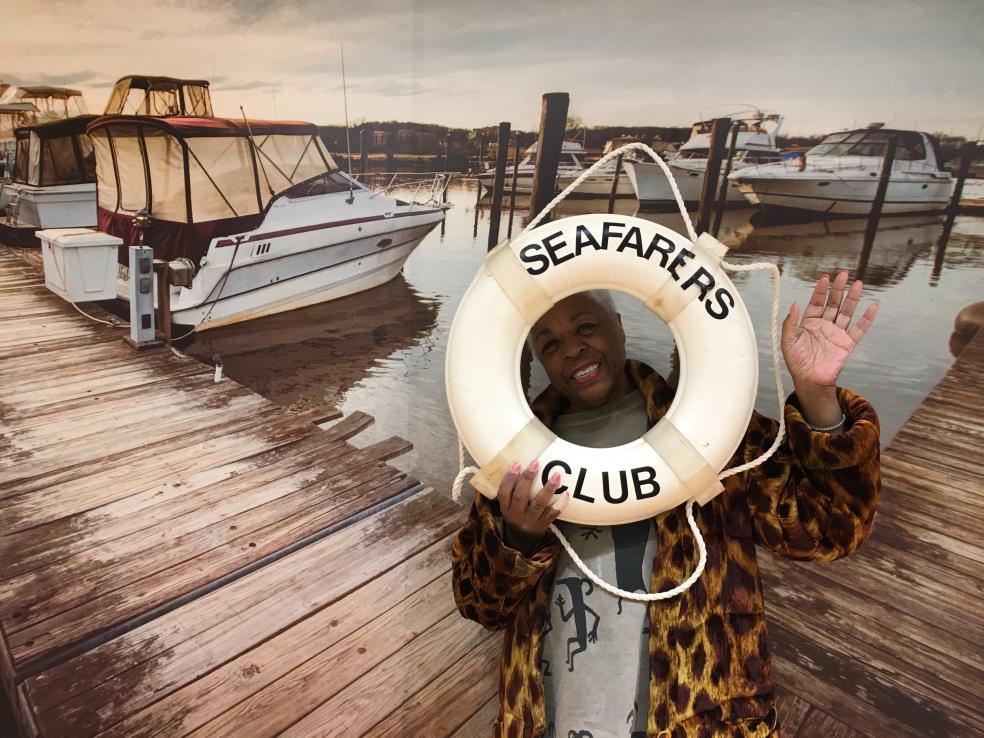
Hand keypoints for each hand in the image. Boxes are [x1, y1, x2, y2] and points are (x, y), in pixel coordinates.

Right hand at [499, 460, 567, 554]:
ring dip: (547, 489)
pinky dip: (560, 503)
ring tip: (556, 475)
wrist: (522, 540)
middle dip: (527, 479)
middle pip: (521, 496)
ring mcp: (530, 521)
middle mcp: (516, 516)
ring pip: (538, 504)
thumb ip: (511, 490)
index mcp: (505, 509)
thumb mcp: (508, 506)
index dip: (509, 478)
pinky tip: (566, 493)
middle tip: (535, 463)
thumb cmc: (516, 515)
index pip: (503, 493)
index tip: (517, 464)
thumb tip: (520, 463)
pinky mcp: (543, 525)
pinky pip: (552, 514)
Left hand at [781, 270, 877, 424]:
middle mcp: (824, 325)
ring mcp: (837, 333)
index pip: (816, 302)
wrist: (809, 381)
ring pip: (846, 312)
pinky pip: (859, 329)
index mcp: (809, 323)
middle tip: (844, 274)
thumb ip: (790, 323)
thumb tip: (794, 305)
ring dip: (852, 298)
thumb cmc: (797, 362)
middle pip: (833, 303)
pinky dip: (867, 319)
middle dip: (838, 289)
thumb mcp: (788, 342)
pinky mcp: (847, 344)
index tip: (826, 277)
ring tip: (858, 283)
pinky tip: (873, 307)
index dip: (821, 290)